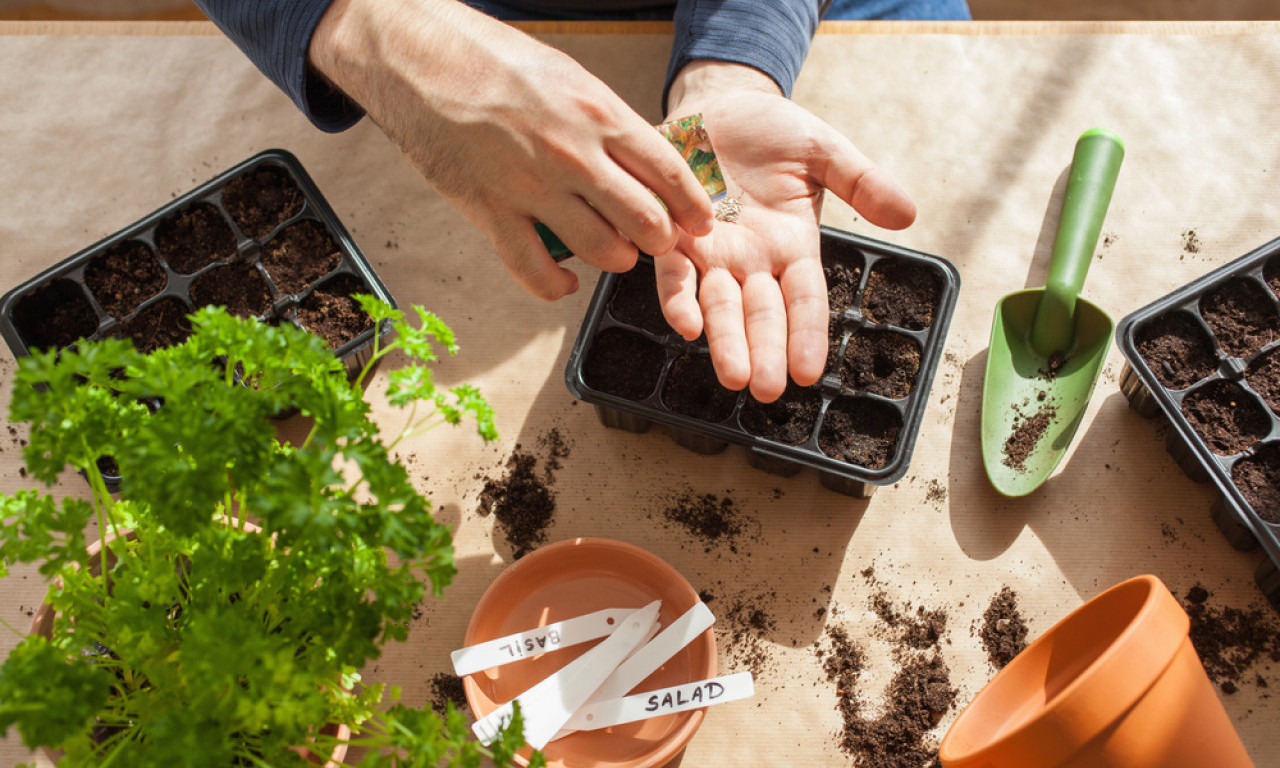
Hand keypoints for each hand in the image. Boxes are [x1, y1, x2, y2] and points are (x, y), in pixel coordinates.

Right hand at [310, 0, 714, 299]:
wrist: (418, 58)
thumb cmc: (492, 61)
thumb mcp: (568, 78)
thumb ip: (606, 123)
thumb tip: (643, 161)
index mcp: (598, 113)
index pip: (668, 172)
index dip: (693, 207)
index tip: (700, 224)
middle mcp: (572, 154)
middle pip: (645, 220)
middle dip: (661, 240)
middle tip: (658, 242)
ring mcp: (531, 187)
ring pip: (601, 250)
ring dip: (616, 260)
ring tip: (615, 252)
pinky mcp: (490, 212)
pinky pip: (535, 272)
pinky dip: (557, 286)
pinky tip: (565, 281)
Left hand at [660, 62, 916, 402]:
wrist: (717, 103)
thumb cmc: (772, 132)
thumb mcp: (824, 152)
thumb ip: (862, 182)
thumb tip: (908, 213)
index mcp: (792, 246)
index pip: (804, 300)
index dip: (806, 334)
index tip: (809, 371)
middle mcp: (752, 260)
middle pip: (761, 314)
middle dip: (764, 352)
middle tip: (766, 390)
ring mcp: (712, 252)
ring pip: (719, 305)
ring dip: (724, 341)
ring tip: (733, 375)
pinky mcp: (674, 235)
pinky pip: (675, 273)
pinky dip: (678, 298)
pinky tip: (685, 324)